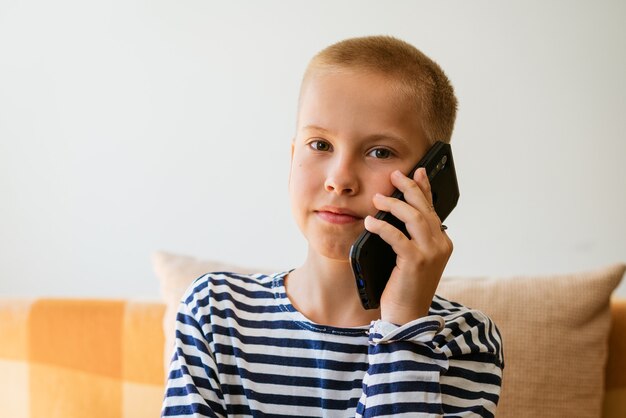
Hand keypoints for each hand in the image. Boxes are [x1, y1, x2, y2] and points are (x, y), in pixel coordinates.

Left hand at [364, 168, 452, 324]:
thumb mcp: (410, 257)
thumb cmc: (405, 286)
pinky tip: (370, 222)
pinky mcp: (416, 261)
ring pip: (414, 217)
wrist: (407, 316)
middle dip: (409, 188)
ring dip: (394, 204)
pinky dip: (382, 226)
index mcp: (441, 242)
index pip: (432, 209)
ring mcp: (431, 253)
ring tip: (378, 197)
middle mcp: (440, 244)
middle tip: (395, 175)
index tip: (417, 171)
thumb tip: (396, 213)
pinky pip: (397, 236)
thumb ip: (409, 237)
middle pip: (424, 208)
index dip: (424, 188)